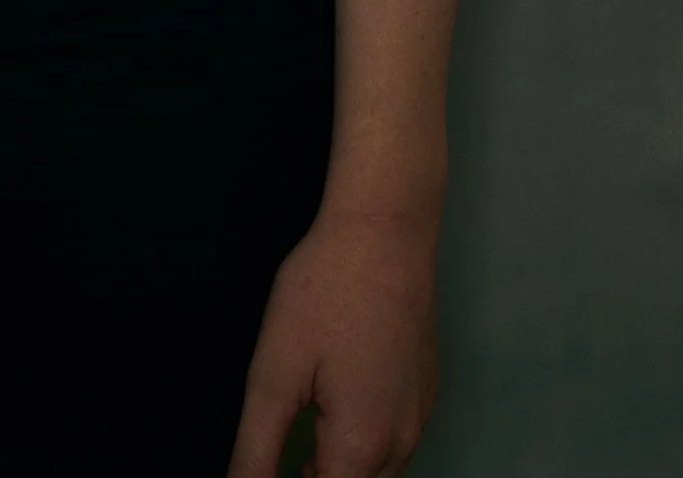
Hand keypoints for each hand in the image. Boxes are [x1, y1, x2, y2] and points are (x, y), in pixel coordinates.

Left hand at [226, 205, 439, 476]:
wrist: (384, 229)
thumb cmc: (323, 294)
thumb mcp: (274, 374)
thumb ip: (256, 451)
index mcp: (363, 448)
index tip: (267, 466)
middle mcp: (402, 443)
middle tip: (278, 460)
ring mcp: (420, 416)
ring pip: (379, 472)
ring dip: (340, 469)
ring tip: (299, 451)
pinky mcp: (425, 390)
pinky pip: (394, 441)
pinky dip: (363, 446)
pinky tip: (334, 411)